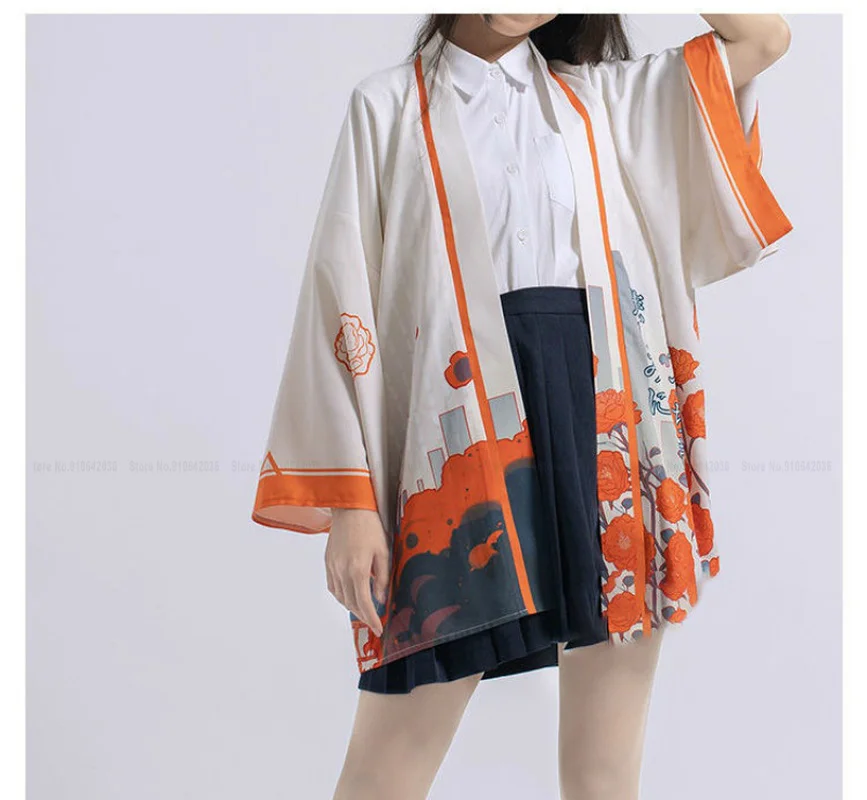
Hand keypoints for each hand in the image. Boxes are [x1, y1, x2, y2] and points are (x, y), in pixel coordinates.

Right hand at [325, 508, 389, 635]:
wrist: (349, 508)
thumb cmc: (369, 526)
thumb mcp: (383, 551)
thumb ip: (382, 577)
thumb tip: (380, 598)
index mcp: (358, 569)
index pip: (364, 602)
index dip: (372, 618)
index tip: (378, 628)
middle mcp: (342, 571)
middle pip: (351, 603)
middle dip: (363, 616)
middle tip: (374, 622)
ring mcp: (332, 568)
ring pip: (341, 597)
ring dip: (352, 607)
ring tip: (364, 611)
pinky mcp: (328, 563)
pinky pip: (333, 587)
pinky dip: (342, 596)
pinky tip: (350, 597)